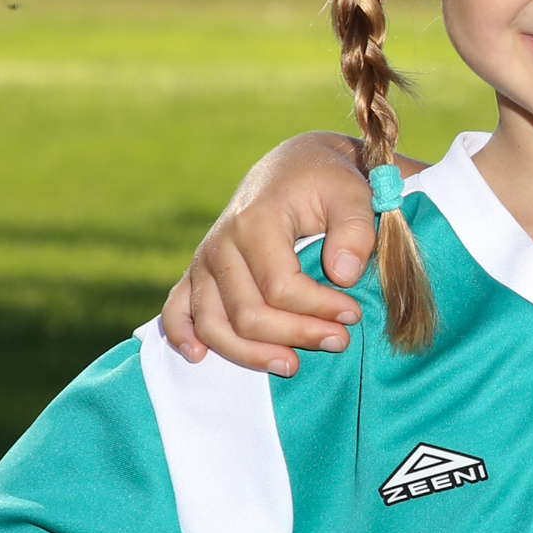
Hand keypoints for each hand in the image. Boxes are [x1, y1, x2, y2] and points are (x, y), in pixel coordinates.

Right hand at [158, 132, 382, 375]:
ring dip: (251, 354)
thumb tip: (344, 275)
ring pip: (214, 324)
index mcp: (256, 221)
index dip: (319, 309)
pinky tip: (199, 356)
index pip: (280, 287)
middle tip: (340, 340)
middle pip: (248, 314)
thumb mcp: (352, 193)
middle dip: (296, 335)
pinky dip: (183, 334)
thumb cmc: (326, 182)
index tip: (353, 314)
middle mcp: (221, 243)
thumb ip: (355, 230)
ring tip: (292, 365)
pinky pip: (177, 308)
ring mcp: (205, 260)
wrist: (294, 167)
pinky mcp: (198, 271)